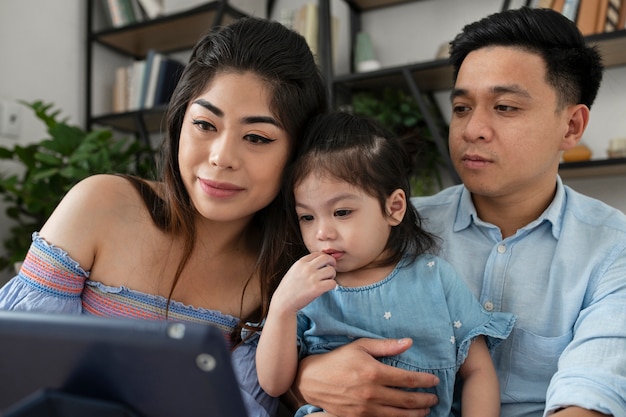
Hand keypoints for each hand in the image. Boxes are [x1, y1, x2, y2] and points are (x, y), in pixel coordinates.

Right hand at [271, 252, 336, 313]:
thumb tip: (320, 261)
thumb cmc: (289, 288)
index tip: (325, 265)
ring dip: (332, 276)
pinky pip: (333, 283)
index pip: (318, 254)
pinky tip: (326, 288)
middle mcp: (307, 268)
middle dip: (332, 263)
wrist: (283, 302)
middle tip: (330, 271)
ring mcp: (312, 278)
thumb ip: (305, 265)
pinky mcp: (317, 288)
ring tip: (326, 281)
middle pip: (327, 258)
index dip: (324, 259)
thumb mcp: (294, 271)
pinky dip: (332, 286)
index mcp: (301, 262)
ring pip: (331, 270)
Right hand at [293, 338, 438, 416]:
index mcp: (374, 372)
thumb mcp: (360, 346)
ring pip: (399, 415)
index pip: (408, 379)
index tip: (434, 380)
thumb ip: (386, 346)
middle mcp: (372, 393)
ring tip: (425, 410)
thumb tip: (408, 343)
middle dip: (425, 400)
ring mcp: (365, 408)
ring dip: (416, 414)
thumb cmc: (337, 360)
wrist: (312, 380)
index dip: (425, 380)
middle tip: (435, 398)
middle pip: (407, 400)